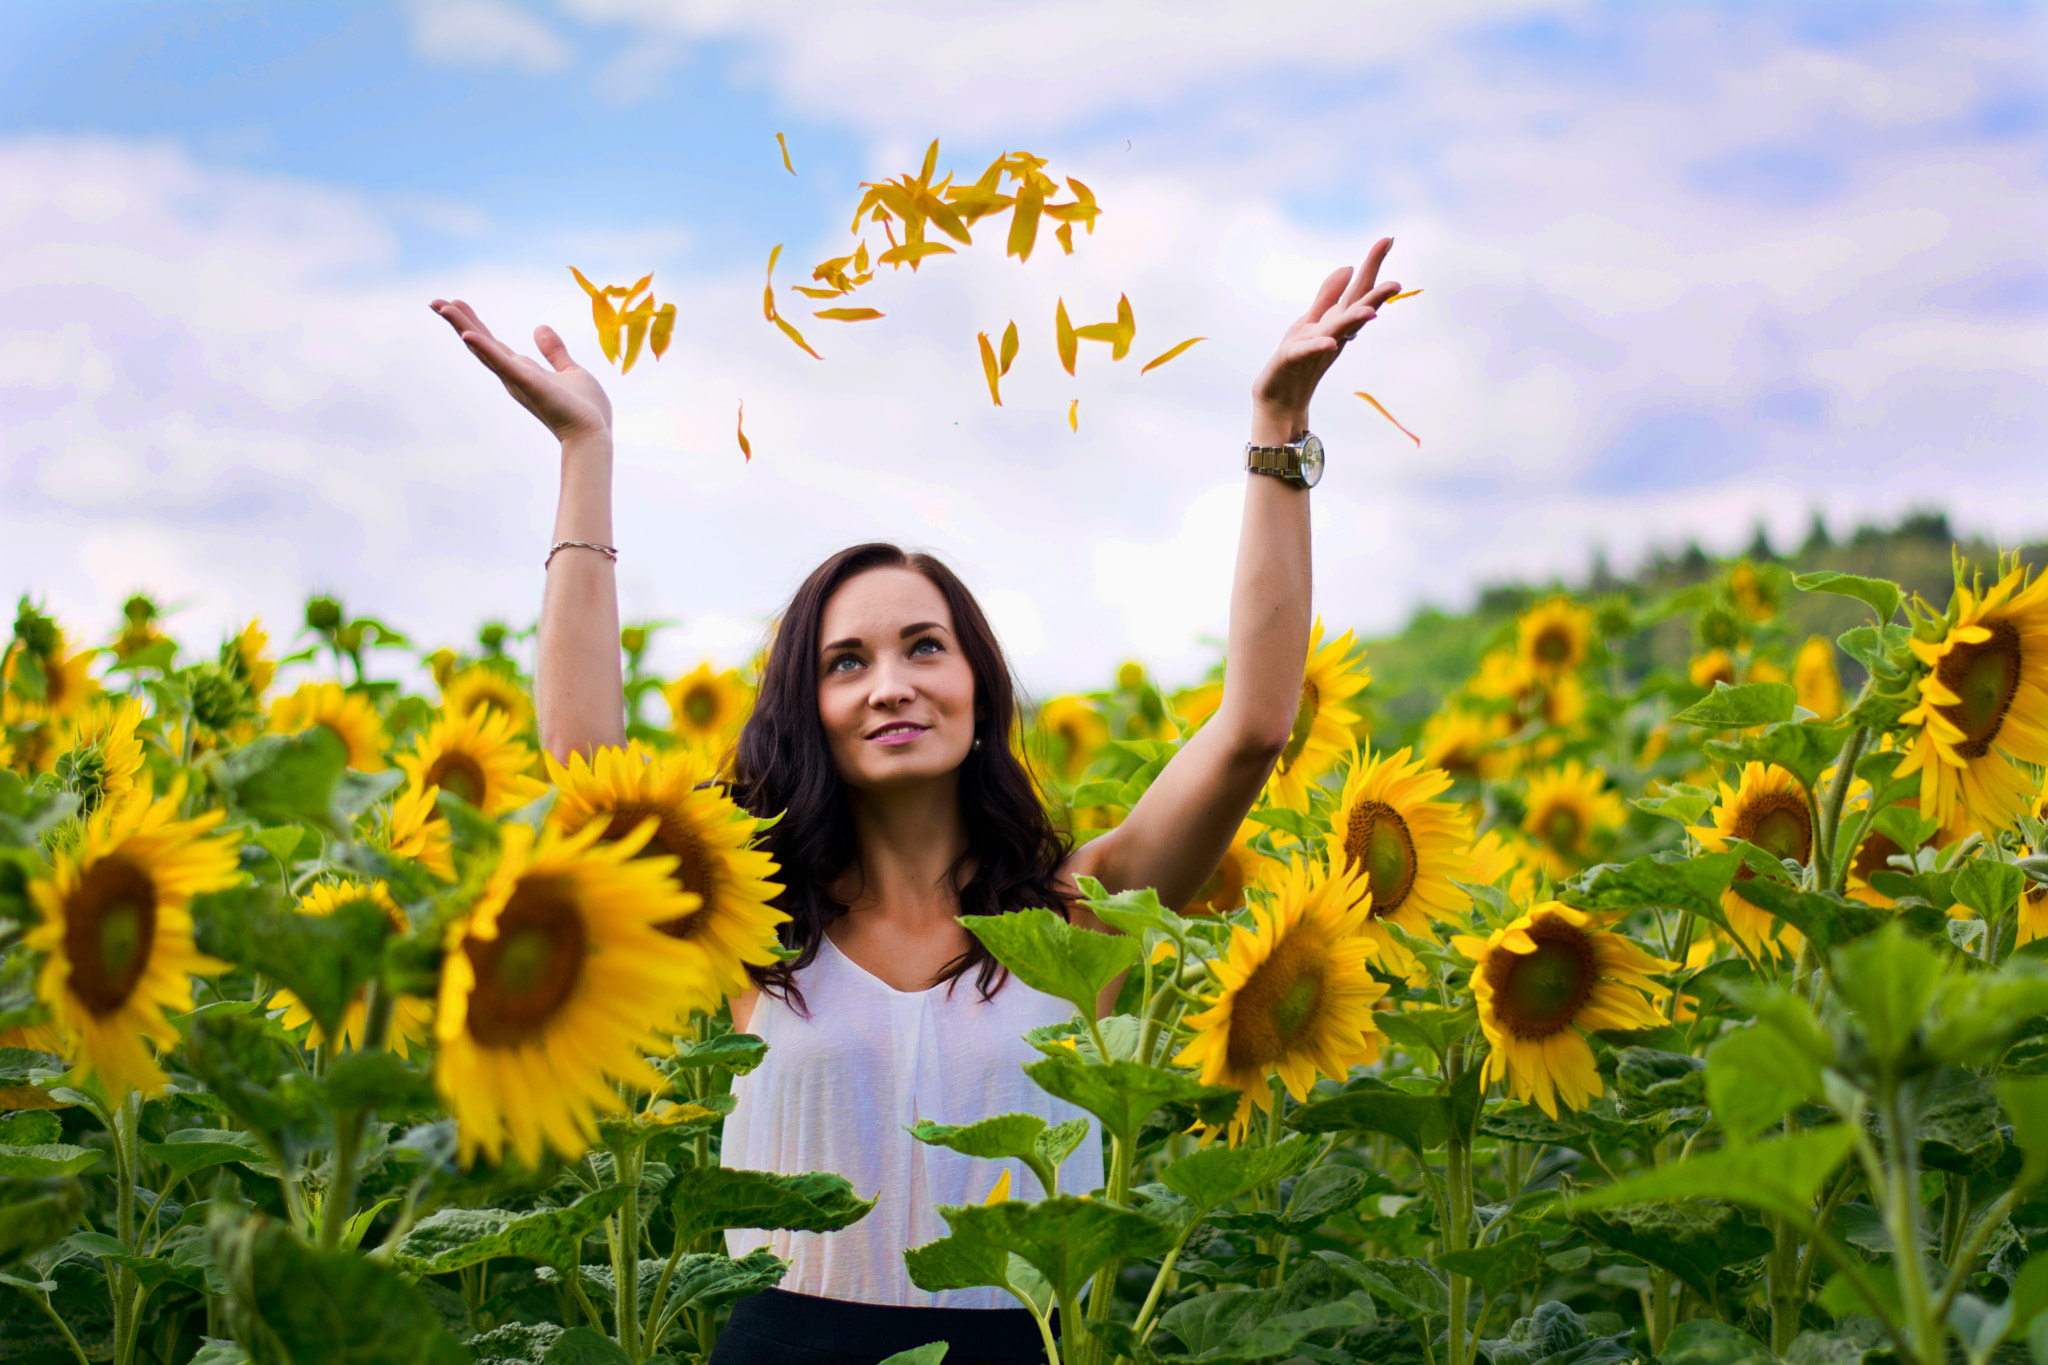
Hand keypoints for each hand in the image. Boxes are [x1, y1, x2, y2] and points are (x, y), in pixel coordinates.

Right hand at [430, 299, 612, 442]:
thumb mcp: (570, 371)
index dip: (473, 323)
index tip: (456, 303)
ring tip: (442, 307)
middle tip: (435, 301)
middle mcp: (513, 376)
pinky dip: (485, 349)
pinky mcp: (528, 384)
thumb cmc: (584, 409)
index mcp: (522, 371)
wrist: (593, 433)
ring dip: (463, 327)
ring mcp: (518, 380)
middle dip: (459, 321)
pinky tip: (468, 334)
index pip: (492, 344)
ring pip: (485, 349)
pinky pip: (503, 364)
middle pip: (481, 343)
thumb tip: (540, 328)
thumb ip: (554, 351)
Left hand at [1250, 238, 1400, 437]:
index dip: (1372, 264)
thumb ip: (1329, 295)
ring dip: (1354, 320)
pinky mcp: (1295, 360)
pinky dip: (1319, 346)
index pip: (1359, 290)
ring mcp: (1316, 347)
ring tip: (1371, 312)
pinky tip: (1330, 343)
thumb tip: (1349, 267)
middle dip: (1375, 296)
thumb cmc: (1298, 359)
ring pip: (1339, 330)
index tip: (1388, 238)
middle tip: (1397, 283)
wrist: (1279, 397)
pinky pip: (1308, 351)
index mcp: (1337, 320)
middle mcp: (1333, 333)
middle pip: (1356, 310)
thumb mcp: (1313, 320)